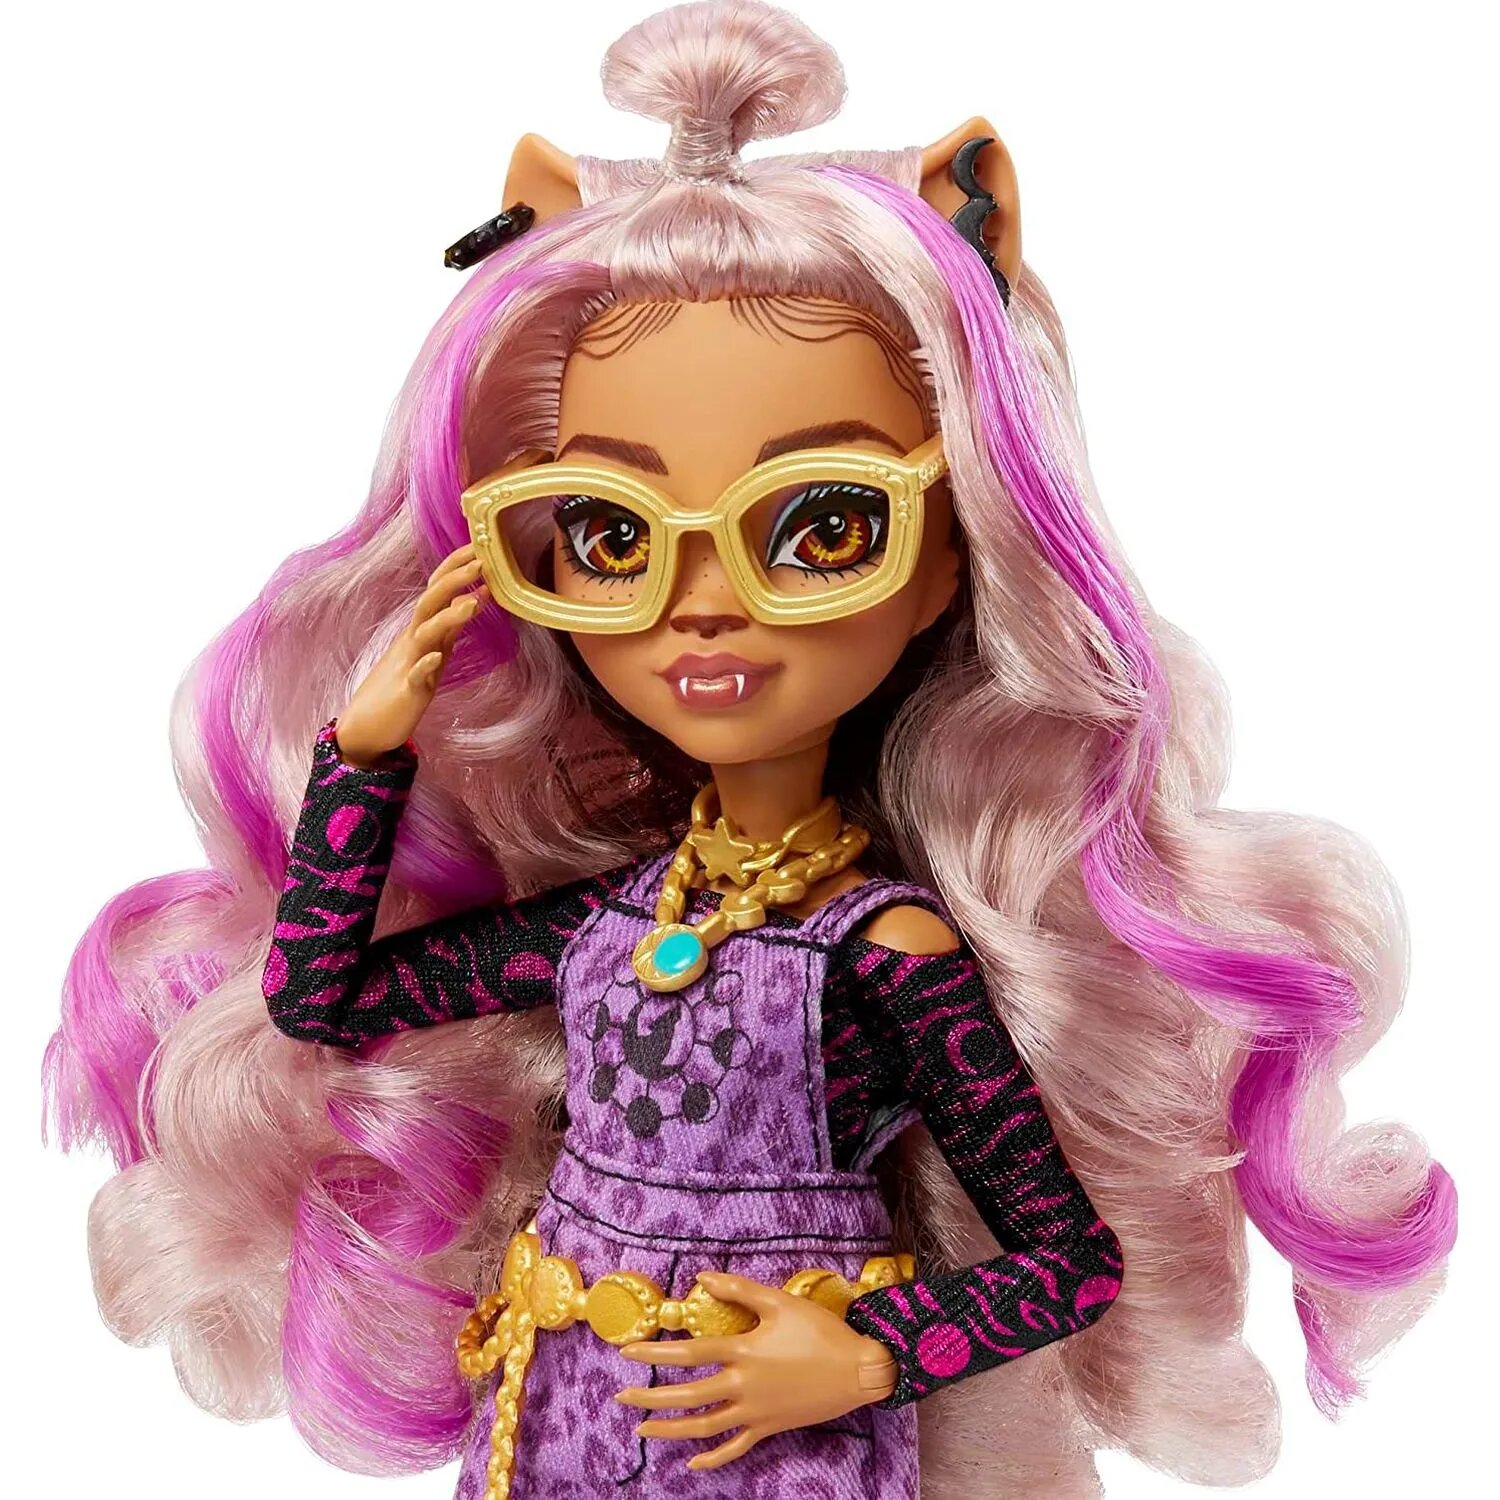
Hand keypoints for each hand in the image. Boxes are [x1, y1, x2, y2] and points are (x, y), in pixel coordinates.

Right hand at [334, 544, 488, 766]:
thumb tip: (476, 596)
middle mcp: (413, 642)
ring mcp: (408, 666)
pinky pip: (415, 676)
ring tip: (473, 602)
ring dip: (448, 617)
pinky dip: (425, 665)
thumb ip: (452, 625)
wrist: (368, 726)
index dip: (455, 568)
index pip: (437, 591)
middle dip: (454, 580)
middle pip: (430, 602)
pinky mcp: (406, 693)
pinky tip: (437, 657)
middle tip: (482, 562)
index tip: (479, 549)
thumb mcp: (433, 650)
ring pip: (425, 634)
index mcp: (420, 631)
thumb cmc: (403, 686)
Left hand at [614, 1271, 897, 1472]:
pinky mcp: (770, 1427)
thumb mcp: (780, 1302)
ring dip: (671, 1430)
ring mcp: (756, 1411)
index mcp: (745, 1351)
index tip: (627, 1354)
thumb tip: (701, 1277)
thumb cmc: (820, 1330)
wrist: (860, 1369)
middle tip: (622, 1398)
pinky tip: (693, 1463)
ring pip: (705, 1426)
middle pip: (688, 1395)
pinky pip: (737, 1447)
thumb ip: (740, 1290)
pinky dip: (713, 1457)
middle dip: (651, 1398)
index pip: (690, 1354)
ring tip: (643, 1429)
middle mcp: (744, 1385)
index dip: (656, 1353)